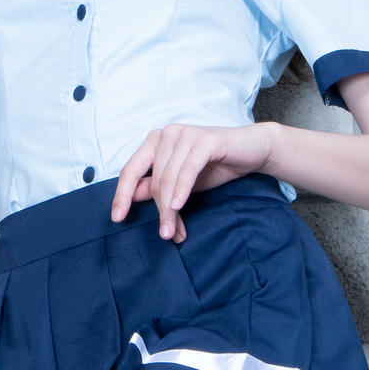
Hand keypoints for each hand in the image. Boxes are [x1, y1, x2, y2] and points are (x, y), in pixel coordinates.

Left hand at [111, 122, 276, 241]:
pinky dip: (182, 191)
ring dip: (170, 209)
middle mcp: (166, 134)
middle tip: (167, 235)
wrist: (251, 151)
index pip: (130, 171)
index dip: (121, 195)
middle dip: (160, 212)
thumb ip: (157, 187)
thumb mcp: (181, 182)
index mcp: (155, 142)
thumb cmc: (215, 165)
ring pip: (168, 180)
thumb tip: (132, 198)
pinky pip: (187, 170)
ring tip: (174, 232)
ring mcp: (184, 134)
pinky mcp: (204, 140)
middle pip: (153, 182)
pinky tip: (178, 207)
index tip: (117, 219)